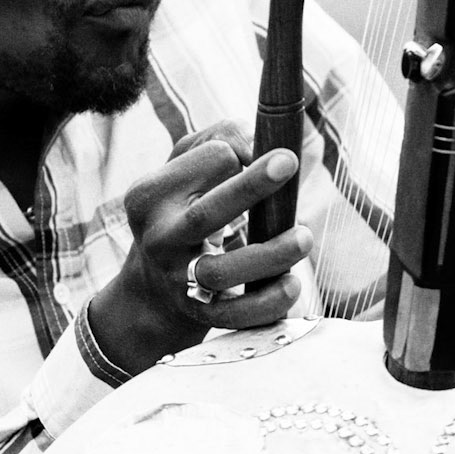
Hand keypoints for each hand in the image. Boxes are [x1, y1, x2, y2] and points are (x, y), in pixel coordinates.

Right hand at [87, 136, 312, 375]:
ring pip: (221, 272)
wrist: (153, 283)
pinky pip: (233, 315)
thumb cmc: (184, 206)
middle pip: (205, 215)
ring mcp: (176, 280)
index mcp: (150, 194)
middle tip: (289, 162)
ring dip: (269, 256)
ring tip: (304, 238)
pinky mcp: (198, 314)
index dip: (240, 153)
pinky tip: (291, 286)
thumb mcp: (186, 165)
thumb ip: (225, 138)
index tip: (260, 158)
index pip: (207, 161)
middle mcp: (159, 238)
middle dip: (250, 187)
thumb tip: (265, 146)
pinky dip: (265, 304)